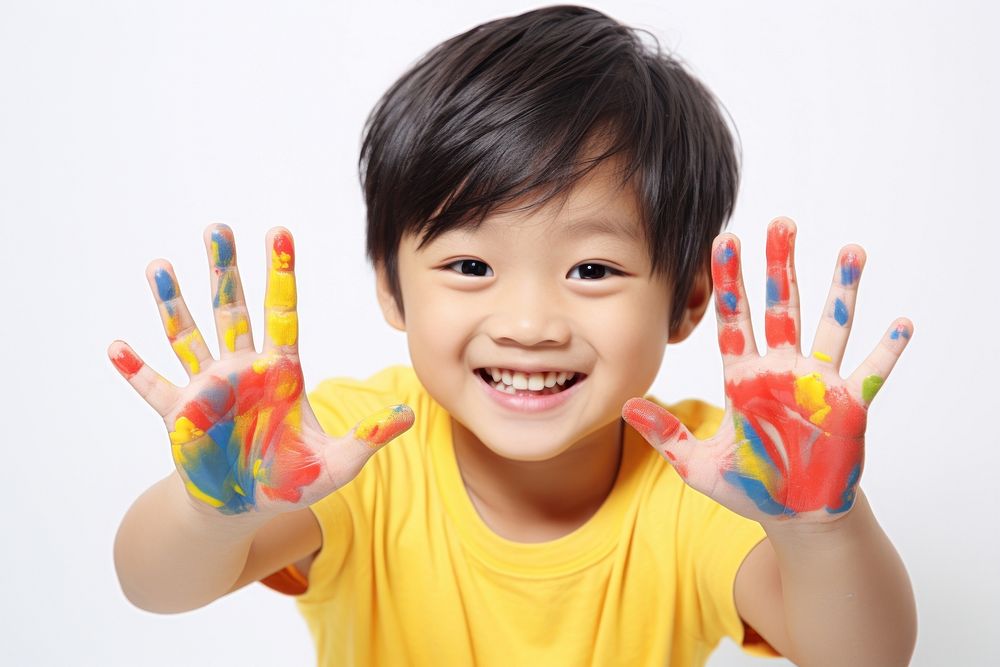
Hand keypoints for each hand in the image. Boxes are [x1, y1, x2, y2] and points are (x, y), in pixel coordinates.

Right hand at [108, 225, 412, 516]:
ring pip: (189, 336)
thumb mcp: (338, 463)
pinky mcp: (181, 416)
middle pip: (232, 310)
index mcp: (281, 373)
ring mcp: (209, 389)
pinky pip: (155, 389)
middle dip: (224, 270)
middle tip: (217, 228)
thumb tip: (410, 414)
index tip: (279, 232)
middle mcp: (243, 370)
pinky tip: (117, 346)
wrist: (245, 508)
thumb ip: (369, 436)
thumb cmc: (290, 481)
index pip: (283, 311)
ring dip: (173, 303)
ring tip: (160, 266)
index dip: (281, 273)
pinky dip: (136, 370)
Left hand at [622, 218, 910, 524]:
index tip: (722, 241)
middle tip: (781, 223)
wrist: (796, 515)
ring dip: (842, 291)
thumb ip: (666, 434)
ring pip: (832, 327)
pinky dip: (887, 350)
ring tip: (851, 251)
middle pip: (781, 308)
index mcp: (743, 379)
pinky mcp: (850, 407)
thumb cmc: (751, 487)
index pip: (733, 320)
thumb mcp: (698, 464)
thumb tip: (625, 407)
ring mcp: (818, 385)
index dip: (727, 282)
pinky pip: (871, 372)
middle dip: (780, 266)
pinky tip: (901, 322)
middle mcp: (781, 371)